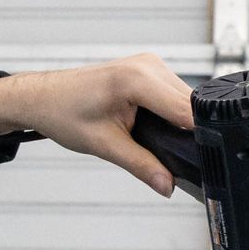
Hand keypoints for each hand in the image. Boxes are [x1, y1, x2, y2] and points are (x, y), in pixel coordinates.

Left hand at [0, 55, 196, 194]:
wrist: (42, 97)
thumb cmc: (63, 114)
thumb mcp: (104, 146)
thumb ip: (141, 166)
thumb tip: (168, 185)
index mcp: (137, 79)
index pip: (186, 111)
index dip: (198, 136)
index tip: (205, 159)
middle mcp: (148, 65)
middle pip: (190, 105)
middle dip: (187, 132)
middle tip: (176, 159)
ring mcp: (149, 64)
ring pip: (184, 98)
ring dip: (179, 122)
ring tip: (158, 141)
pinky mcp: (148, 69)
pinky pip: (172, 93)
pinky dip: (170, 112)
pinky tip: (155, 127)